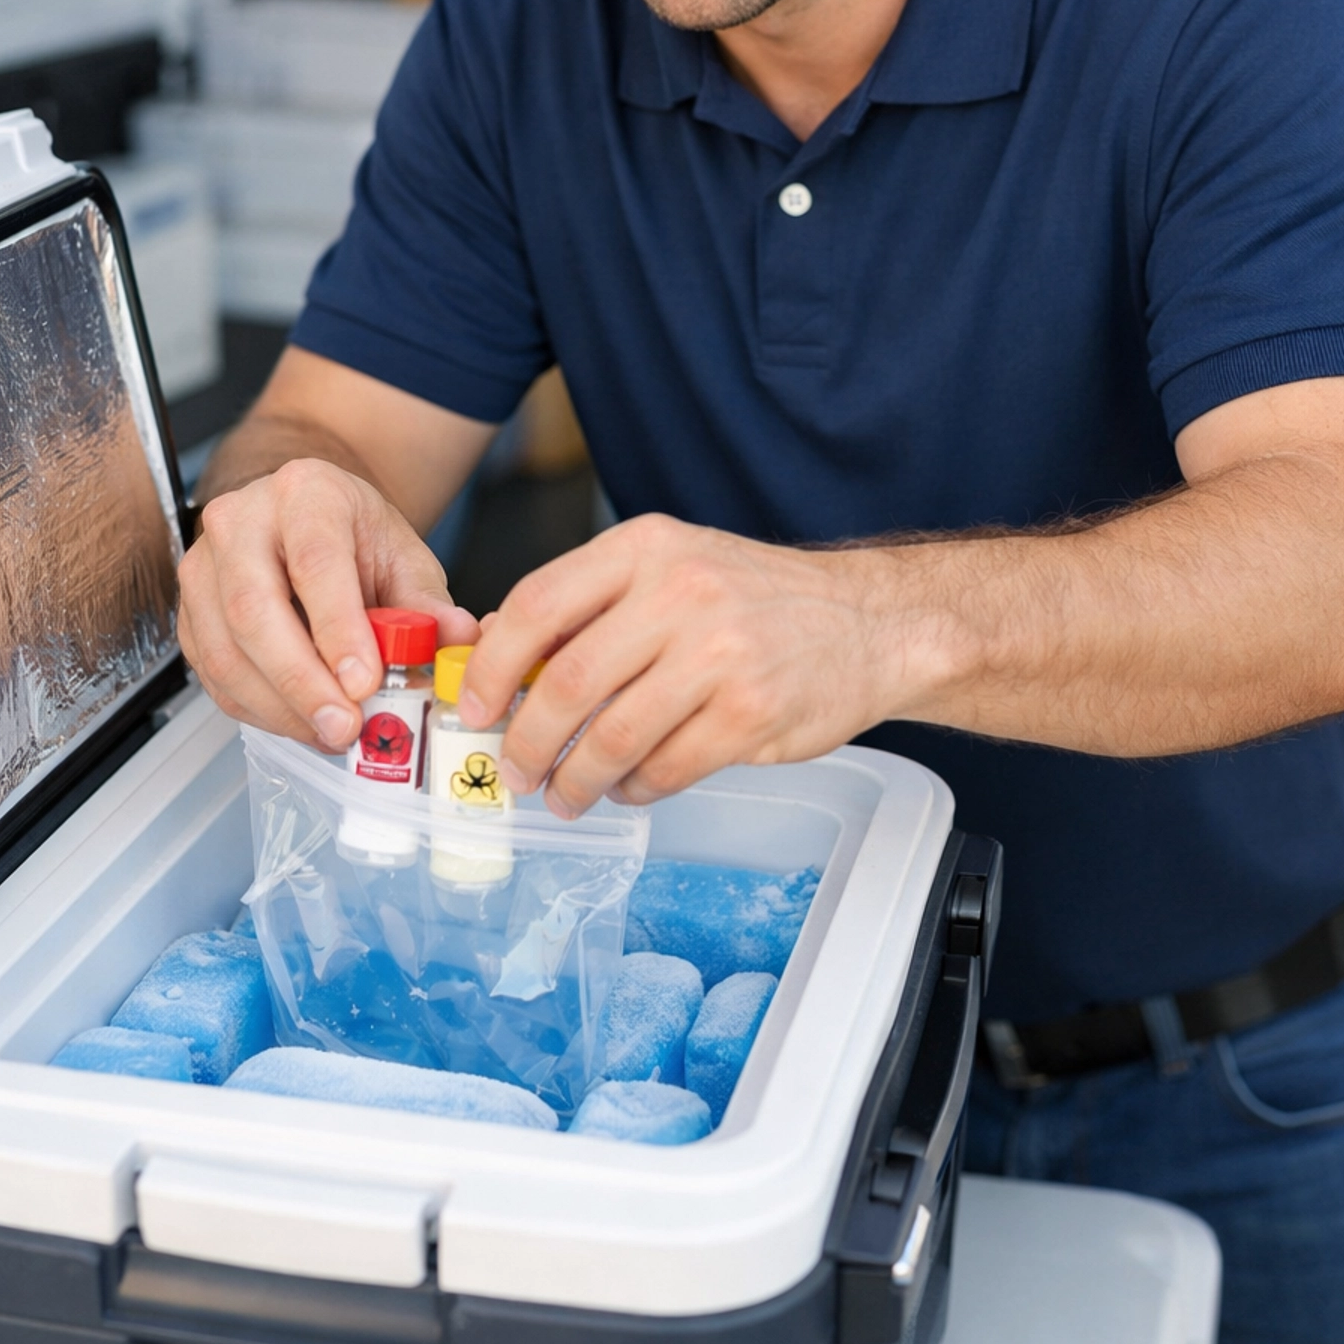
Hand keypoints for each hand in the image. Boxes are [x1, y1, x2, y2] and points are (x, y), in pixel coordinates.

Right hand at [177, 458, 477, 747]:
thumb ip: (427, 602)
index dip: (337, 628)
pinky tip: (301, 723)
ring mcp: (205, 566)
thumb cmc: (353, 537)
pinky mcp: (189, 612)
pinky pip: (213, 674)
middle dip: (302, 681)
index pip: (315, 561)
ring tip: (331, 732)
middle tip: (345, 724)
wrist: (305, 520)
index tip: (364, 682)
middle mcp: (241, 521)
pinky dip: (259, 710)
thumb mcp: (401, 556)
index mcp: (304, 493)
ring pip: (226, 649)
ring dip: (280, 706)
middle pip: (254, 609)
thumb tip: (458, 638)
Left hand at [461, 514, 935, 814]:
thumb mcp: (671, 566)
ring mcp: (721, 655)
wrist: (869, 623)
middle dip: (528, 740)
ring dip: (575, 779)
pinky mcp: (752, 714)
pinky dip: (635, 789)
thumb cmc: (756, 599)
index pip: (539, 604)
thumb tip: (501, 651)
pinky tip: (629, 788)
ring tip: (565, 794)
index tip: (474, 707)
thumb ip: (591, 601)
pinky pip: (666, 769)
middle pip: (569, 681)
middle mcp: (682, 593)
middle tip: (515, 768)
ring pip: (614, 737)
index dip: (493, 666)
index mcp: (647, 549)